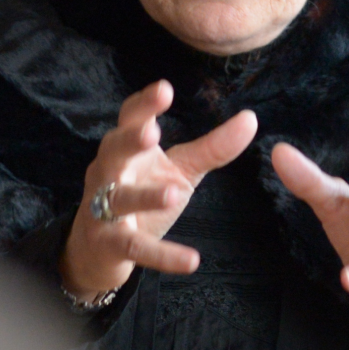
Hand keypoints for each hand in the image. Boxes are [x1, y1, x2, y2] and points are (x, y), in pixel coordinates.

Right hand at [60, 81, 257, 298]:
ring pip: (120, 198)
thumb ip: (212, 147)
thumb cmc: (141, 196)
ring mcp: (104, 208)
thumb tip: (251, 118)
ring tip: (174, 194)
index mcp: (127, 148)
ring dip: (145, 196)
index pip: (131, 118)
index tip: (165, 89)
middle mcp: (110, 172)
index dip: (145, 103)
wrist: (97, 251)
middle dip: (130, 141)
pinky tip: (191, 260)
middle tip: (151, 133)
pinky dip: (163, 255)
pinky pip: (136, 248)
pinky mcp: (109, 244)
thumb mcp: (180, 170)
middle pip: (114, 150)